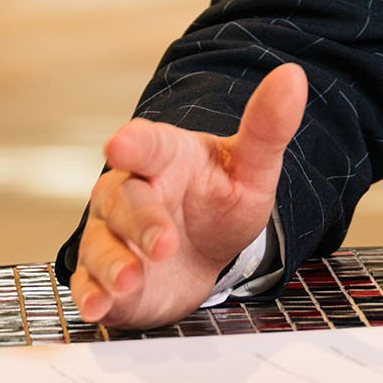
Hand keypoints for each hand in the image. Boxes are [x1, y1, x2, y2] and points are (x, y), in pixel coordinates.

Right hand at [70, 64, 307, 328]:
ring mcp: (112, 235)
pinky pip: (88, 284)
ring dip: (113, 263)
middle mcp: (129, 192)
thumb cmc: (221, 199)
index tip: (121, 144)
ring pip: (100, 244)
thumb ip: (268, 127)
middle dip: (139, 221)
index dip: (135, 144)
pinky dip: (91, 296)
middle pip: (123, 200)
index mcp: (163, 156)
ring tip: (131, 279)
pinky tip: (101, 305)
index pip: (147, 145)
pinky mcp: (104, 277)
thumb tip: (293, 76)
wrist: (206, 250)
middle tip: (162, 242)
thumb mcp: (252, 168)